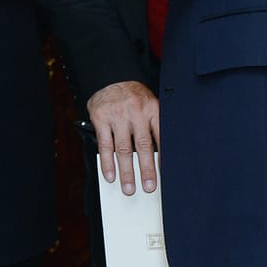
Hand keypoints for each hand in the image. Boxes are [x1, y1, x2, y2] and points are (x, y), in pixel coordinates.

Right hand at [89, 80, 160, 194]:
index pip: (160, 136)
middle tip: (148, 186)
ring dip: (126, 171)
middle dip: (146, 169)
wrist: (111, 78)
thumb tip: (160, 157)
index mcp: (152, 109)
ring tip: (129, 187)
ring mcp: (117, 115)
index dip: (163, 157)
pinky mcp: (101, 118)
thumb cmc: (133, 99)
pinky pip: (105, 144)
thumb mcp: (149, 106)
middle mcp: (135, 111)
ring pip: (123, 148)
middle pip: (143, 146)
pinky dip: (107, 162)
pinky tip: (110, 174)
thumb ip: (154, 127)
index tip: (165, 175)